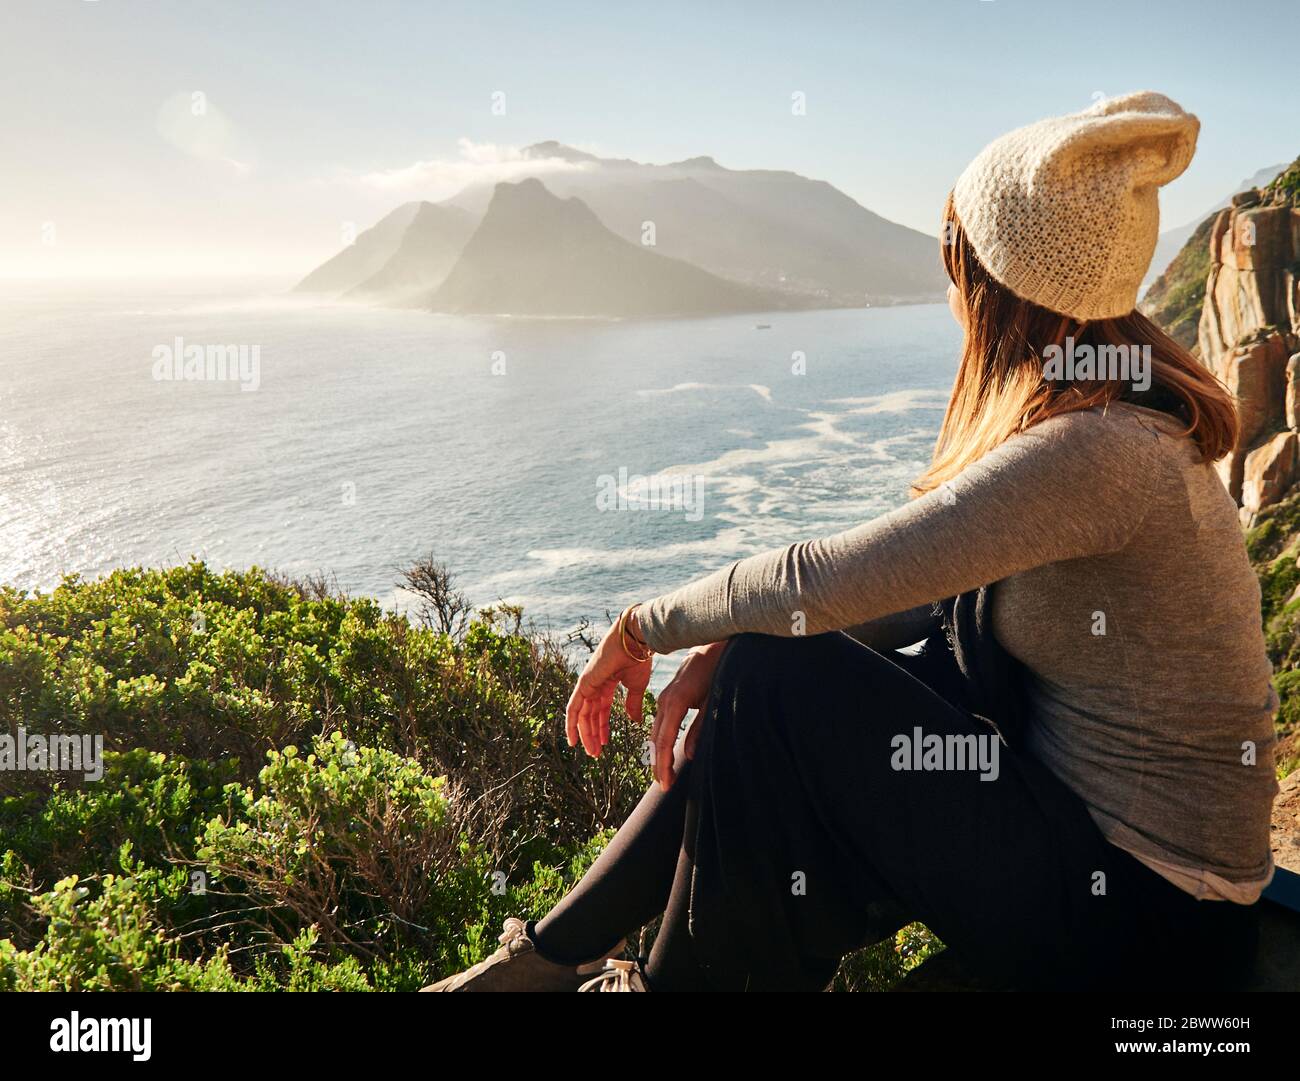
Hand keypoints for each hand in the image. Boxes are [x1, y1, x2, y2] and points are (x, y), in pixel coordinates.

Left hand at [565, 609, 653, 758]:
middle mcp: (595, 684)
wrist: (637, 642)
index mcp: (608, 682)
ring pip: (582, 715)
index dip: (601, 727)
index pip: (601, 709)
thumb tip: (634, 721)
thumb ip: (632, 704)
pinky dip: (571, 723)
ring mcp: (588, 683)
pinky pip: (574, 707)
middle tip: (595, 753)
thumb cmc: (639, 660)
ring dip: (585, 734)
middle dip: (592, 734)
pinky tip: (573, 738)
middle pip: (590, 715)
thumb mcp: (636, 687)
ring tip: (590, 751)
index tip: (604, 744)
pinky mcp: (584, 683)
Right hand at [649, 640, 726, 789]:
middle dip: (659, 764)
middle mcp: (665, 700)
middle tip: (665, 786)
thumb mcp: (714, 701)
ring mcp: (665, 697)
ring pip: (656, 732)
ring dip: (659, 754)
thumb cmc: (718, 672)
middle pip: (656, 739)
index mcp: (675, 702)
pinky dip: (661, 740)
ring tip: (664, 774)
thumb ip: (701, 728)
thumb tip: (690, 755)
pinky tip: (666, 753)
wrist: (714, 647)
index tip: (666, 784)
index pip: (665, 741)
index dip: (664, 765)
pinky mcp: (669, 696)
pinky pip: (660, 723)